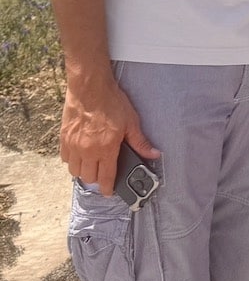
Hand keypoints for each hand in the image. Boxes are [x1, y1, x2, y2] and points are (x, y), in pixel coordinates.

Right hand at [60, 74, 159, 193]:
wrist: (90, 88)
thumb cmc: (111, 103)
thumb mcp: (131, 123)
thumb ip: (140, 142)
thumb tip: (153, 154)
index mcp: (105, 149)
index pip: (105, 177)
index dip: (107, 188)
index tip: (109, 192)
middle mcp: (86, 150)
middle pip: (88, 176)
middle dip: (96, 179)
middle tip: (103, 174)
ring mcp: (73, 145)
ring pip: (74, 170)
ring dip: (83, 171)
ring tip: (92, 165)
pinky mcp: (64, 137)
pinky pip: (65, 158)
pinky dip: (72, 160)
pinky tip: (80, 155)